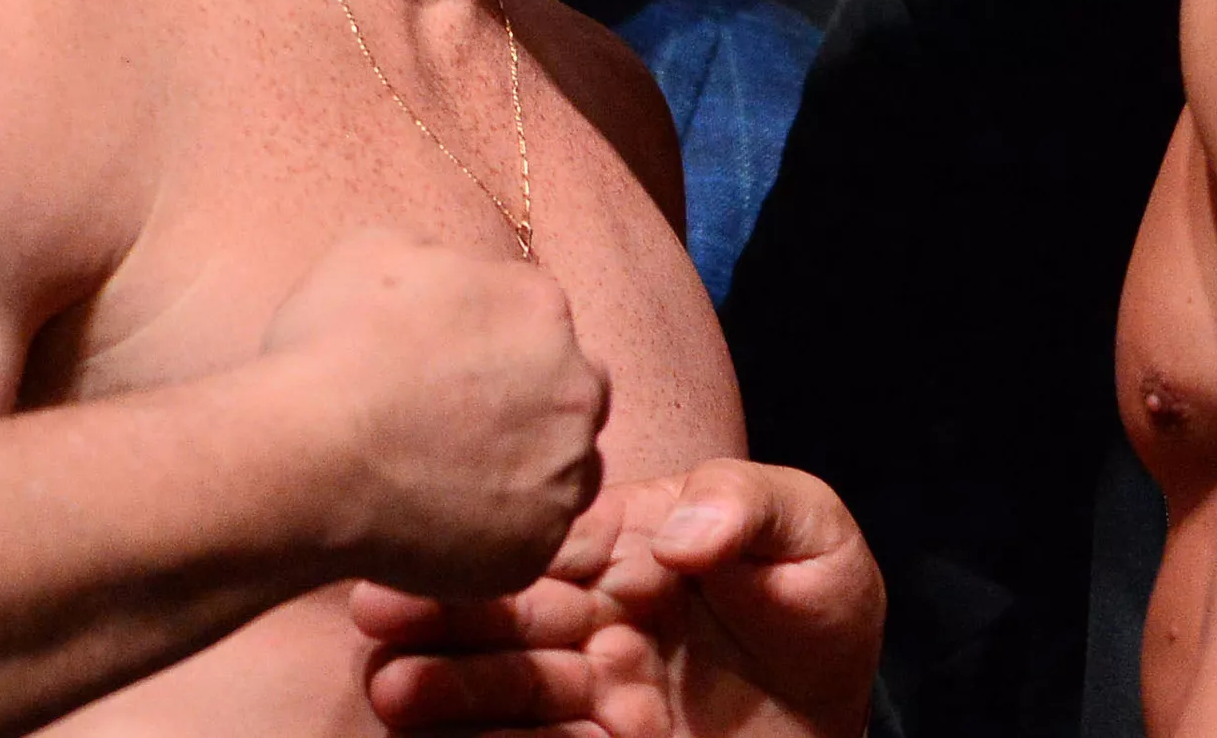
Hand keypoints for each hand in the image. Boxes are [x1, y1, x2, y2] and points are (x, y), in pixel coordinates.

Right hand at [263, 229, 609, 599]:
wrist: (305, 458)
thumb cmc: (329, 350)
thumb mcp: (375, 252)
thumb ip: (436, 258)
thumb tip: (446, 274)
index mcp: (540, 305)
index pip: (541, 322)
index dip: (498, 347)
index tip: (456, 374)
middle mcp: (574, 383)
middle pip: (577, 392)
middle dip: (539, 405)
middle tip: (469, 431)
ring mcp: (562, 469)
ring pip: (568, 470)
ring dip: (530, 473)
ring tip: (458, 487)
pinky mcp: (536, 545)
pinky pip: (534, 539)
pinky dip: (499, 538)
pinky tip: (445, 531)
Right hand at [355, 459, 884, 737]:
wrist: (842, 710)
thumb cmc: (822, 598)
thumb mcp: (810, 526)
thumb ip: (747, 505)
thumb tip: (676, 532)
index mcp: (639, 543)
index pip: (559, 540)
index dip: (498, 543)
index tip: (433, 540)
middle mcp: (607, 614)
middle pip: (518, 610)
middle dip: (446, 613)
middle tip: (374, 614)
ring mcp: (604, 688)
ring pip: (517, 683)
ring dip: (452, 687)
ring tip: (389, 688)